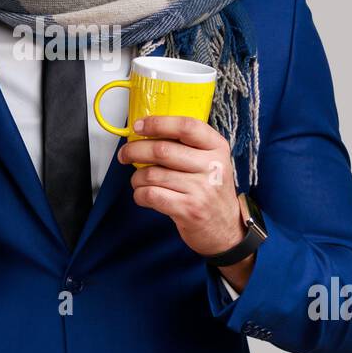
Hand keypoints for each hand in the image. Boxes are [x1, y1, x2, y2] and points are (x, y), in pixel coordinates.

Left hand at [117, 115, 247, 258]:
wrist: (226, 228)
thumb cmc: (211, 191)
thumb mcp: (210, 161)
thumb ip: (187, 146)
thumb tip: (147, 133)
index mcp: (217, 147)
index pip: (186, 126)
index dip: (158, 123)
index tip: (139, 126)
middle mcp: (211, 166)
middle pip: (162, 150)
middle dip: (135, 151)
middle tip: (125, 154)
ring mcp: (201, 189)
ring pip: (152, 174)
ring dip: (137, 177)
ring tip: (138, 180)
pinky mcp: (189, 209)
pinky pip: (152, 195)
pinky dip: (140, 194)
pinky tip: (143, 195)